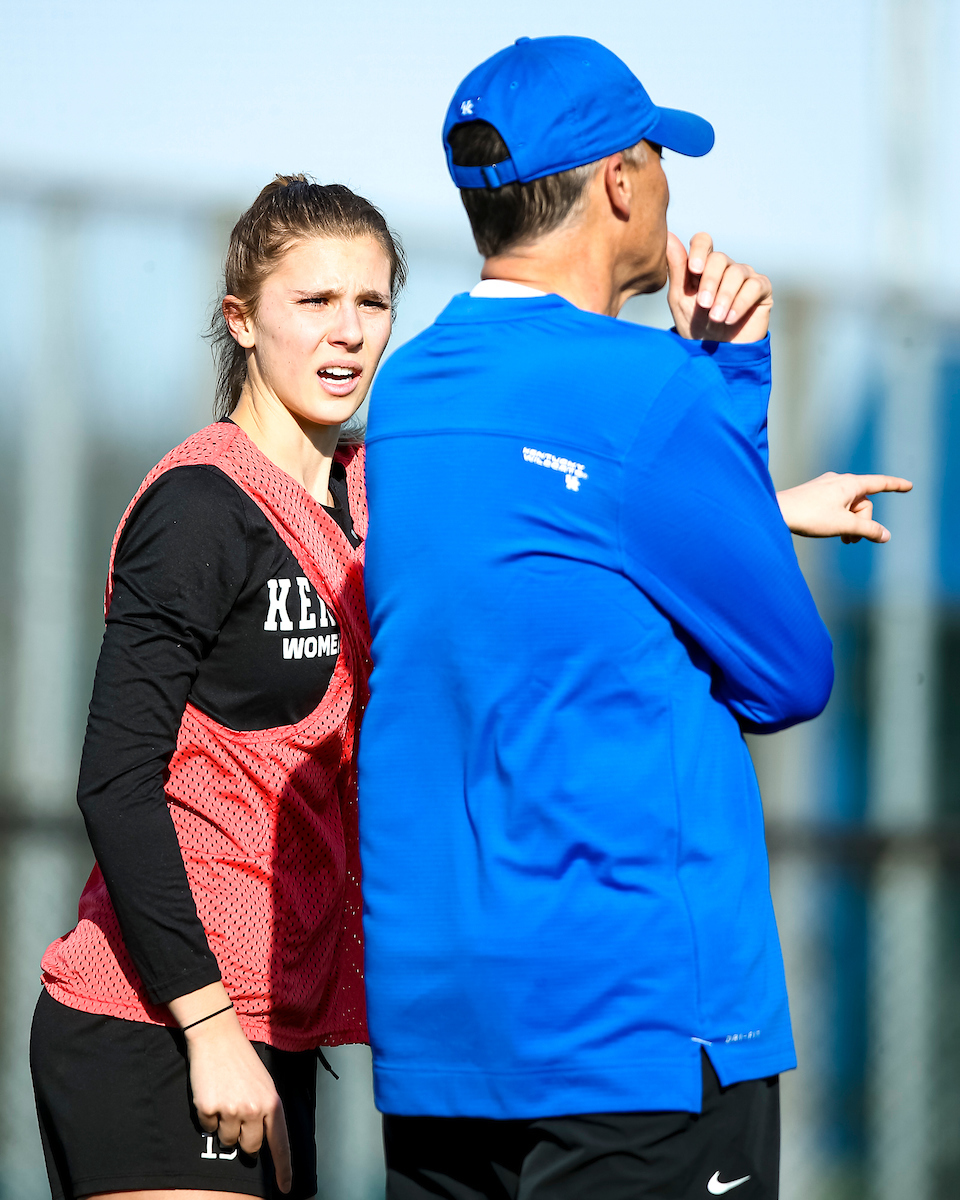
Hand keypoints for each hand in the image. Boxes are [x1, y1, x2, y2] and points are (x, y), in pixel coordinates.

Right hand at [169, 984, 290, 1192]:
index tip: (284, 1189)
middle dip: (244, 1140)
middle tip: (239, 1115)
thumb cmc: (242, 1062)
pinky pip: (208, 1128)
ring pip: (227, 1141)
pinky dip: (208, 1116)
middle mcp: (254, 1110)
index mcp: (272, 1102)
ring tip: (225, 1099)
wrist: (217, 1038)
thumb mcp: (264, 1084)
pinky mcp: (209, 1109)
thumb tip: (263, 1141)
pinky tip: (212, 1094)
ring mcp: (231, 1111)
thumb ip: (266, 1111)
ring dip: (225, 1126)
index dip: (283, 1169)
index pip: (280, 1143)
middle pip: (250, 1148)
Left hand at [666, 232, 772, 342]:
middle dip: (709, 281)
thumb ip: (676, 268)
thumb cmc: (696, 326)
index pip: (703, 241)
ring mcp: (745, 276)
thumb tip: (667, 236)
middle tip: (703, 304)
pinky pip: (754, 286)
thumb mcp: (681, 298)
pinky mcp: (762, 289)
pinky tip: (730, 319)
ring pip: (736, 273)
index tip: (693, 270)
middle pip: (719, 259)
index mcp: (704, 265)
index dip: (700, 250)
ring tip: (715, 318)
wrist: (717, 354)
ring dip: (724, 296)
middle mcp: (726, 267)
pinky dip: (740, 303)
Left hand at [776, 473, 912, 542]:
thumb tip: (885, 536)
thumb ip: (868, 531)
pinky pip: (836, 506)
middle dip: (862, 523)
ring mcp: (826, 486)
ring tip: (842, 539)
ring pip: (849, 507)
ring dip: (850, 524)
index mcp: (850, 483)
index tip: (909, 486)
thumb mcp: (844, 526)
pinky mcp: (815, 493)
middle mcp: (839, 480)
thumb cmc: (810, 516)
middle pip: (863, 504)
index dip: (895, 486)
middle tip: (850, 540)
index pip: (880, 483)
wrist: (776, 512)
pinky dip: (839, 519)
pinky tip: (829, 530)